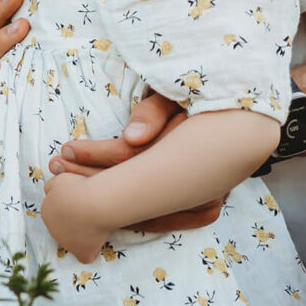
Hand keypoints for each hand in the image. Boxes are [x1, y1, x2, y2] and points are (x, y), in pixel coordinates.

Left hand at [39, 171, 107, 262]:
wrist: (93, 203)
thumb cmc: (79, 188)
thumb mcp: (60, 180)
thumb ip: (52, 187)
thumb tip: (50, 193)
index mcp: (46, 211)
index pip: (56, 214)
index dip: (70, 209)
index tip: (82, 204)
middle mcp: (53, 230)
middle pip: (63, 229)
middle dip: (74, 224)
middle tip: (90, 214)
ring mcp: (67, 243)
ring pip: (74, 242)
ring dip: (83, 236)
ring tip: (97, 225)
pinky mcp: (81, 252)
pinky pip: (85, 256)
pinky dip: (91, 252)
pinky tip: (97, 244)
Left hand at [49, 95, 227, 232]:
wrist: (249, 118)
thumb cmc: (207, 96)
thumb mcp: (179, 92)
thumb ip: (155, 112)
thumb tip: (133, 138)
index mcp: (195, 152)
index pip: (132, 158)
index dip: (94, 157)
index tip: (65, 150)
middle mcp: (204, 185)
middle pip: (133, 186)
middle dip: (87, 178)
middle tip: (55, 168)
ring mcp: (206, 201)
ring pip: (142, 203)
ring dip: (101, 193)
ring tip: (66, 181)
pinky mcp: (203, 207)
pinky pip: (159, 213)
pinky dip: (128, 206)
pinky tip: (100, 198)